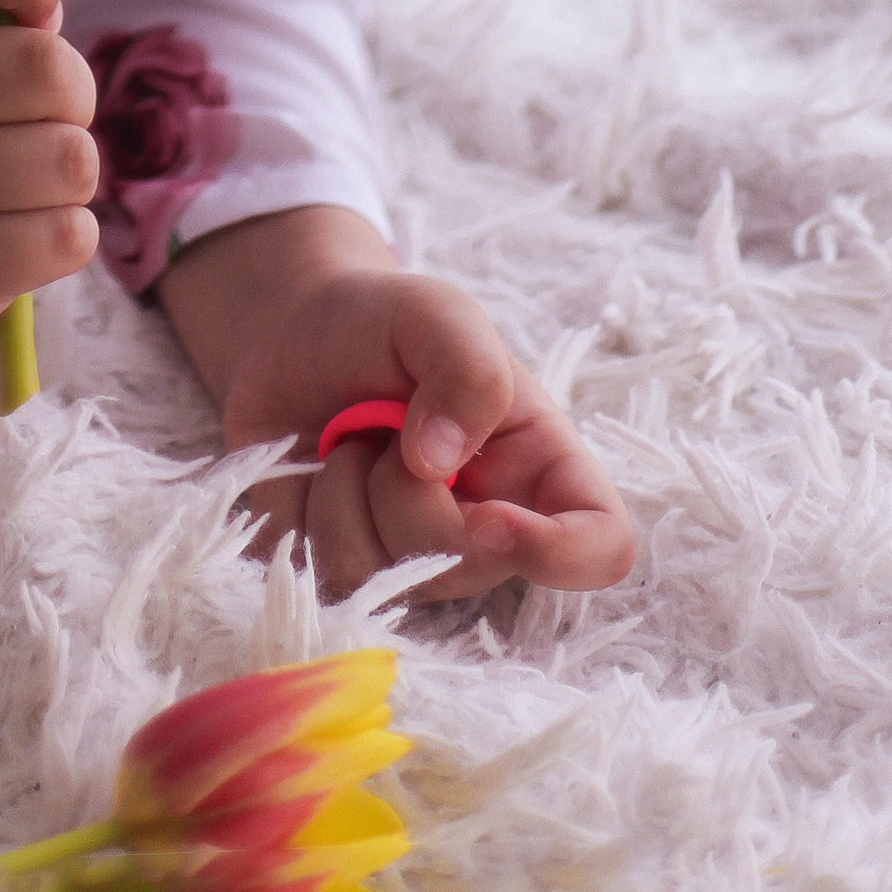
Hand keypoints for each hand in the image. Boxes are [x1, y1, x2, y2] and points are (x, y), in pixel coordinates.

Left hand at [162, 206, 634, 605]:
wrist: (290, 330)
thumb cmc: (382, 323)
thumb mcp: (435, 313)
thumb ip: (464, 370)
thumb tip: (441, 465)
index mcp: (537, 468)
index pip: (601, 547)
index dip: (558, 553)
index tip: (487, 516)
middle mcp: (487, 530)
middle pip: (471, 565)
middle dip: (408, 490)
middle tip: (385, 421)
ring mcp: (417, 562)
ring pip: (390, 578)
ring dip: (349, 493)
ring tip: (351, 438)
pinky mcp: (347, 575)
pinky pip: (328, 578)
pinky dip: (308, 512)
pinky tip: (316, 470)